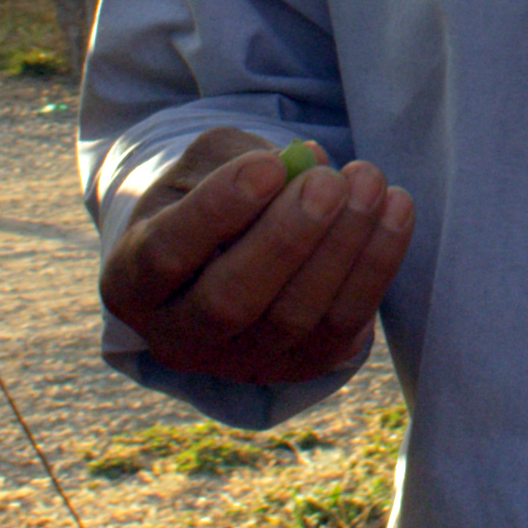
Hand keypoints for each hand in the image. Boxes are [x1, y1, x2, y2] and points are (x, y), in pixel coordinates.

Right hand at [98, 126, 418, 387]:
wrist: (228, 253)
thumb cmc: (208, 196)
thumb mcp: (203, 165)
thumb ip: (240, 160)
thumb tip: (304, 165)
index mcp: (132, 281)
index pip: (167, 254)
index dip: (219, 210)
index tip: (270, 165)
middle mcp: (176, 337)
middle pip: (230, 301)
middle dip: (289, 238)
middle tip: (331, 182)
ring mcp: (238, 363)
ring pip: (293, 319)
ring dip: (342, 247)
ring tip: (370, 183)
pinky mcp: (297, 367)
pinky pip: (342, 327)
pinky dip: (376, 267)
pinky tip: (395, 209)